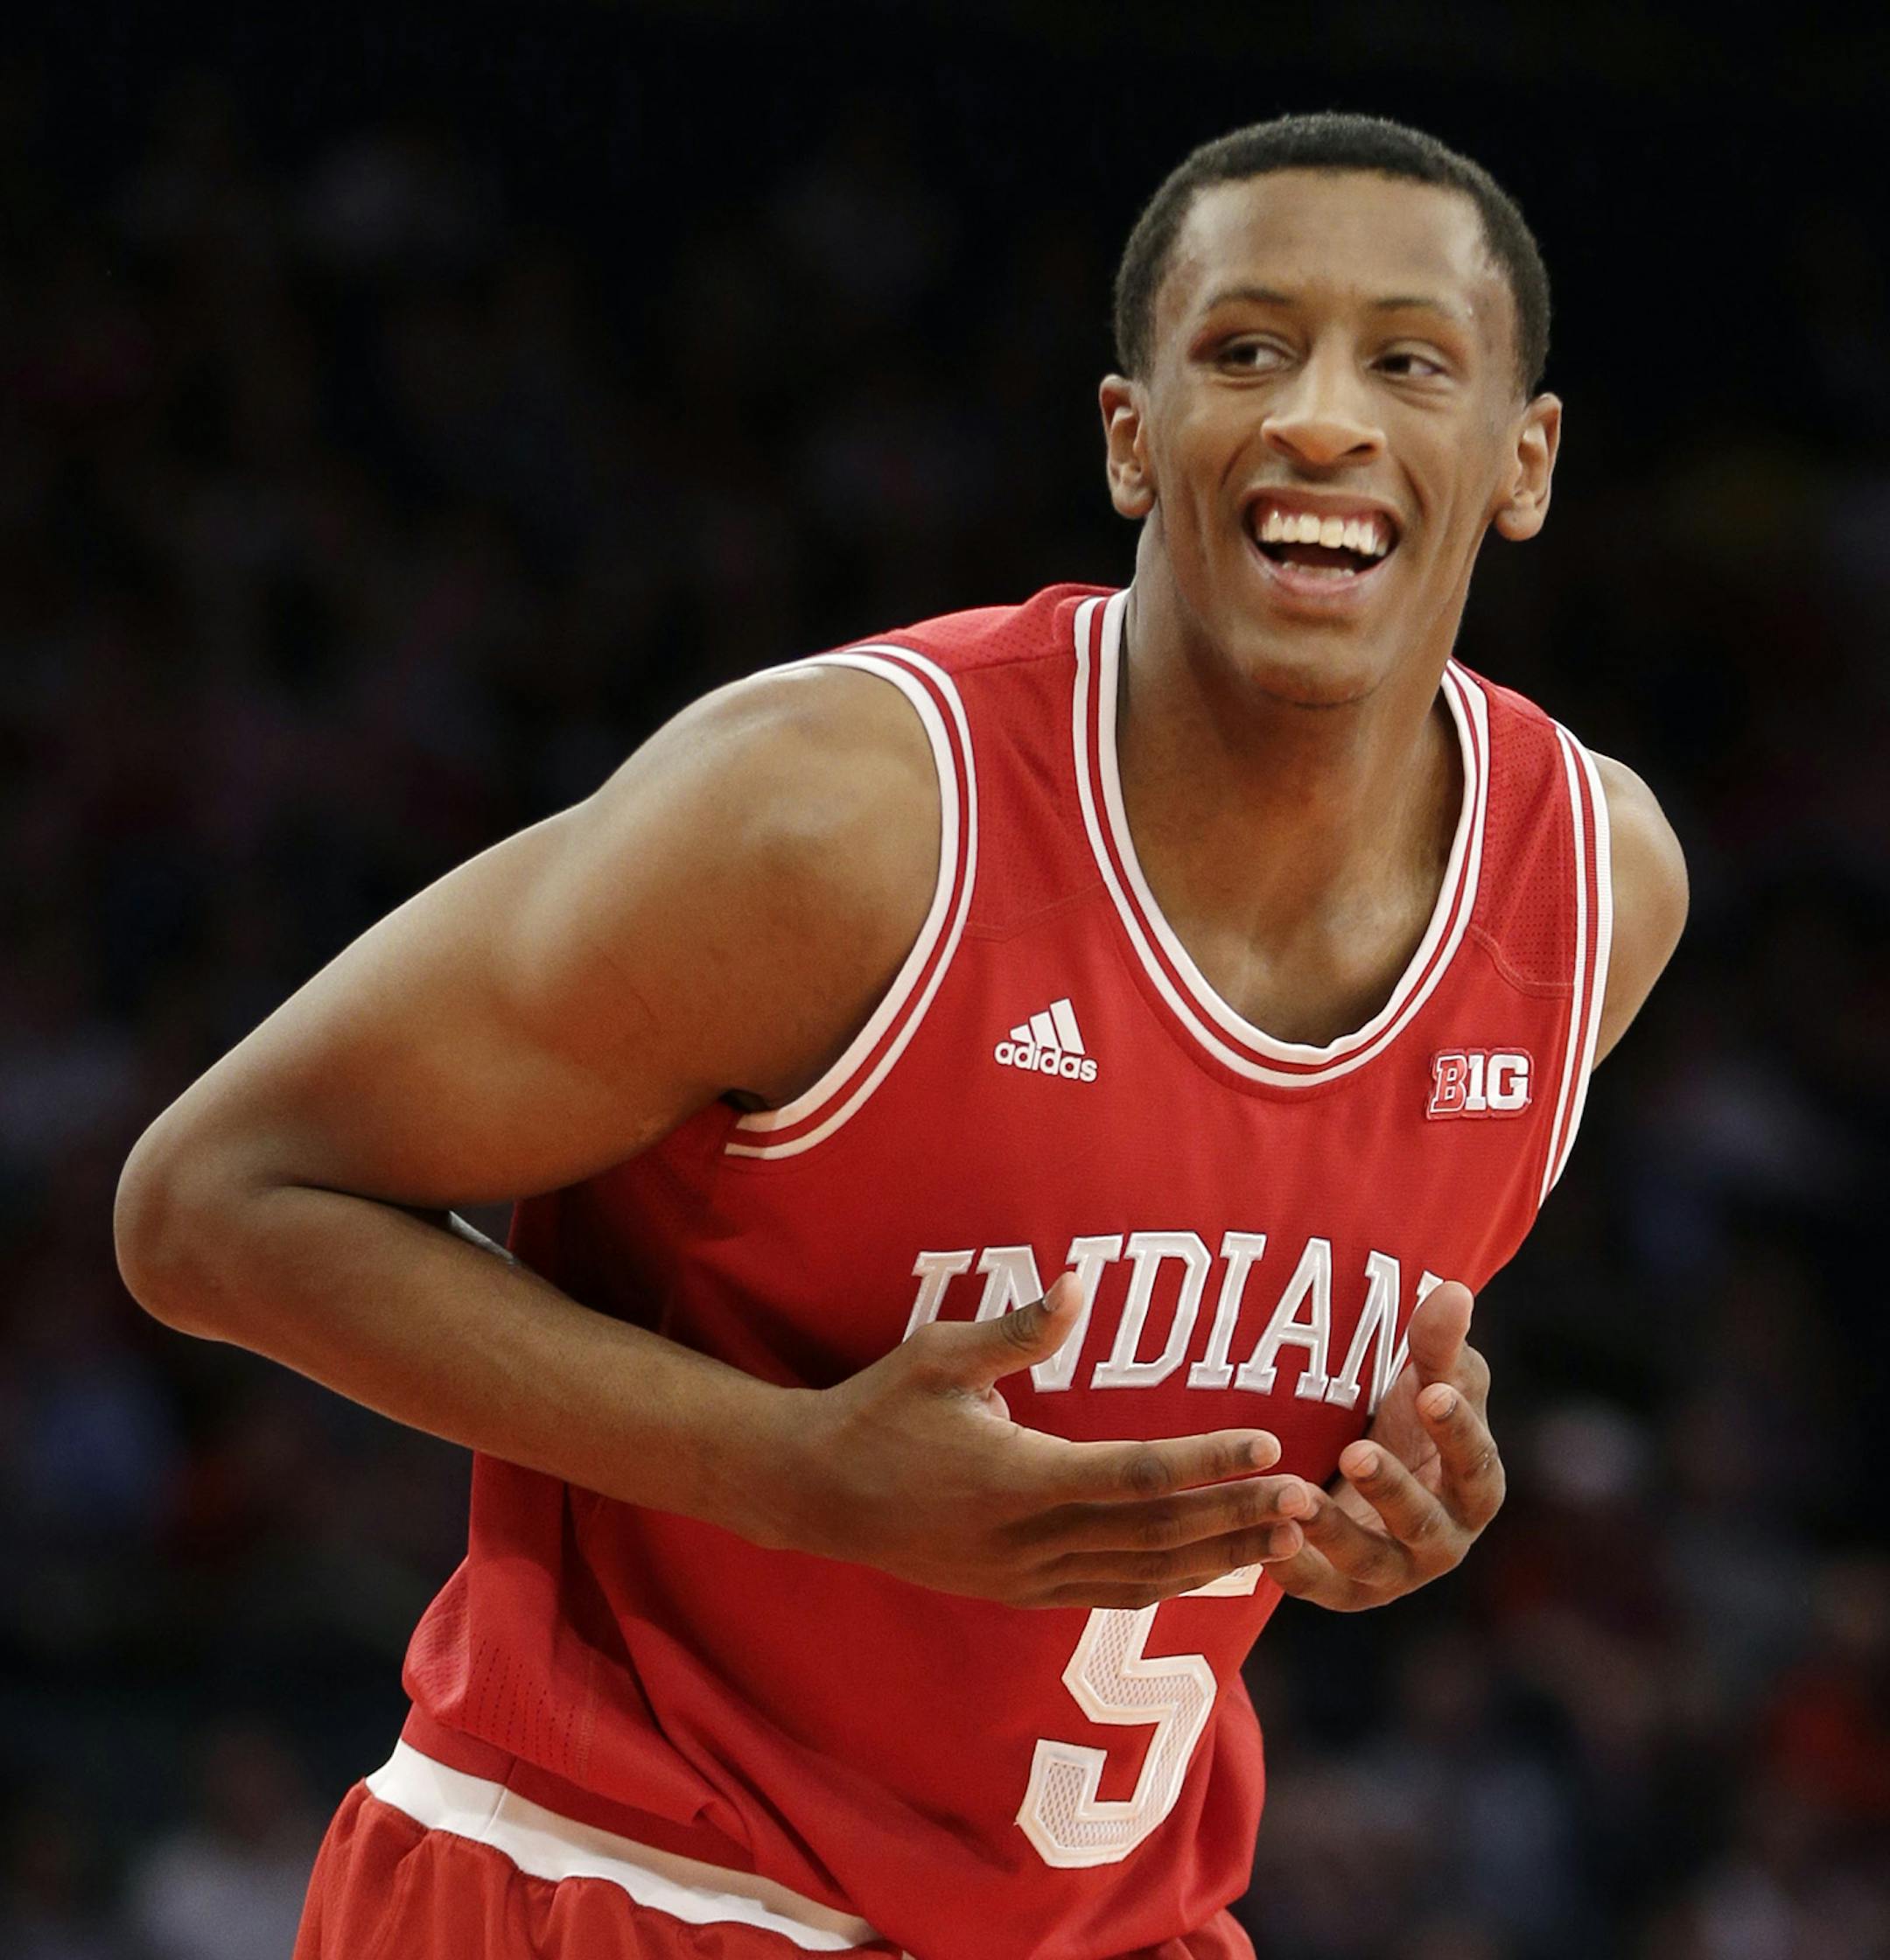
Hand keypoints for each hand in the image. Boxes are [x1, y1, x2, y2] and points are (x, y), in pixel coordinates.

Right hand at [768, 1275, 1317, 1607]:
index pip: (1135, 1474)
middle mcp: (1028, 1539)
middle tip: (1309, 1499)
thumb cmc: (877, 1411)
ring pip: (1142, 1575)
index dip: (1207, 1462)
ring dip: (1217, 1558)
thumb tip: (1081, 1283)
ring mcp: (1023, 1575)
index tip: (1268, 1445)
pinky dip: (1169, 1582)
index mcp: (1016, 1477)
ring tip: (1286, 1541)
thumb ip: (1016, 1328)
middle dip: (1236, 1517)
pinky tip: (1213, 1568)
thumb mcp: (937, 1355)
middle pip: (1156, 1534)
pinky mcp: (1017, 1592)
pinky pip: (1110, 1593)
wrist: (814, 1494)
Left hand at [1265, 1280, 1504, 1611]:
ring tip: (1296, 1494)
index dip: (1459, 1432)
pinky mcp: (1342, 1588)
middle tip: (1356, 1452)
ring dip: (1333, 1532)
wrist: (1356, 1465)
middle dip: (1392, 1490)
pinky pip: (1318, 1587)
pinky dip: (1294, 1569)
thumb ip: (1437, 1344)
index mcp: (1473, 1487)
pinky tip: (1268, 1539)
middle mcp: (1440, 1538)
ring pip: (1369, 1562)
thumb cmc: (1409, 1420)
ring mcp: (1392, 1570)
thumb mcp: (1425, 1379)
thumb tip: (1454, 1292)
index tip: (1433, 1393)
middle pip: (1423, 1523)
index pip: (1476, 1465)